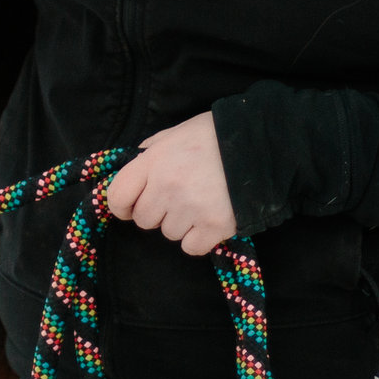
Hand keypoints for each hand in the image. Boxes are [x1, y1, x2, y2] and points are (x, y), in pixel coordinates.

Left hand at [104, 112, 236, 256]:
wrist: (260, 143)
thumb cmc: (217, 134)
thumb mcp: (178, 132)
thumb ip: (154, 149)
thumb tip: (138, 161)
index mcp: (154, 161)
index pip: (117, 196)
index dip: (121, 206)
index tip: (130, 207)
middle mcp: (167, 186)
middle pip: (144, 219)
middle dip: (157, 212)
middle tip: (178, 198)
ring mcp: (190, 208)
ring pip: (169, 233)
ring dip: (181, 223)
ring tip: (201, 201)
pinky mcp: (214, 226)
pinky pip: (191, 247)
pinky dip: (200, 238)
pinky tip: (210, 219)